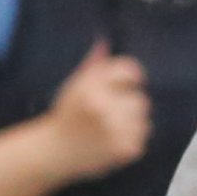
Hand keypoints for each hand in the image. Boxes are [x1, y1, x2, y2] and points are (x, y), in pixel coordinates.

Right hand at [39, 43, 152, 176]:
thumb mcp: (73, 86)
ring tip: (108, 130)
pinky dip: (130, 140)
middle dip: (127, 106)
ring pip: (144, 120)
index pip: (130, 70)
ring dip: (130, 124)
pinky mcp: (126, 148)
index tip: (126, 85)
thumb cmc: (65, 116)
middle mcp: (104, 107)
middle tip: (108, 115)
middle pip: (140, 99)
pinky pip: (142, 137)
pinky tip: (110, 142)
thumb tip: (105, 42)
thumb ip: (93, 66)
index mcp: (91, 88)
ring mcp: (116, 130)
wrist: (53, 153)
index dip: (131, 78)